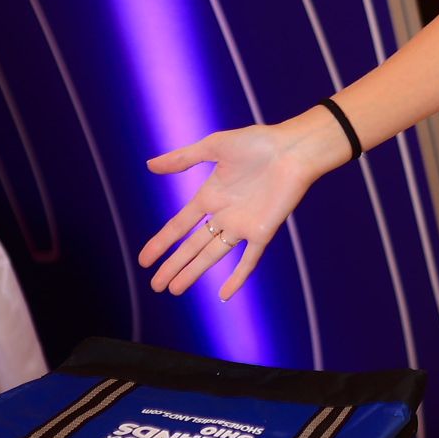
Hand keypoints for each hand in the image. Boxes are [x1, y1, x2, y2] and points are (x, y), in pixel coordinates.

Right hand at [137, 121, 326, 299]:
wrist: (294, 149)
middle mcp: (224, 214)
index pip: (179, 226)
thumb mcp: (215, 146)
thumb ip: (183, 158)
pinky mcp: (263, 231)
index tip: (144, 260)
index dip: (161, 243)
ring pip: (212, 255)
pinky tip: (224, 295)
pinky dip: (238, 277)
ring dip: (193, 273)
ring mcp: (243, 225)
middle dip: (173, 265)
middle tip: (155, 286)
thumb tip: (149, 165)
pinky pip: (249, 260)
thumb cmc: (258, 142)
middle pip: (192, 246)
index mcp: (210, 196)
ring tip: (174, 290)